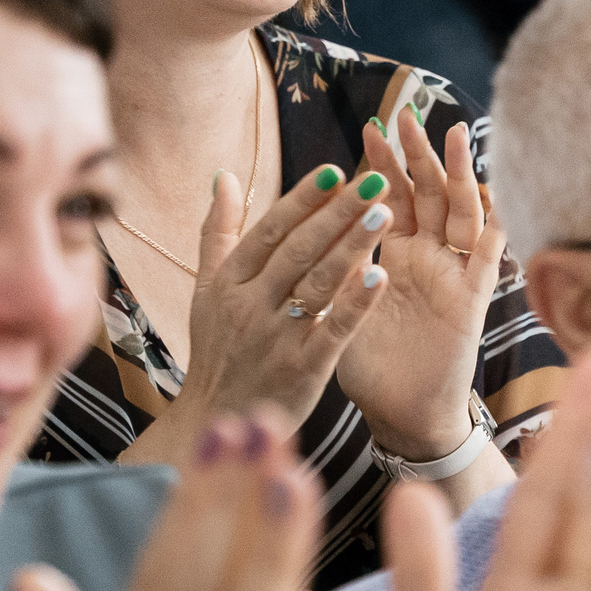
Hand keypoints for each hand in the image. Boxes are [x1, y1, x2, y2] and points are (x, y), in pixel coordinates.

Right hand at [145, 163, 396, 460]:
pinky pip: (334, 330)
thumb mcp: (206, 291)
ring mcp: (276, 339)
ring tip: (384, 213)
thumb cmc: (218, 350)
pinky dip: (356, 303)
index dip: (303, 199)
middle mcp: (250, 306)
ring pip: (318, 284)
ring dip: (353, 246)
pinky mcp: (303, 370)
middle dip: (338, 213)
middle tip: (375, 182)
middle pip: (298, 250)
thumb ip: (217, 233)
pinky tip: (379, 276)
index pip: (270, 231)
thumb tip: (224, 177)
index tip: (335, 171)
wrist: (217, 419)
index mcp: (229, 282)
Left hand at [334, 107, 505, 461]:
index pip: (390, 197)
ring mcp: (452, 274)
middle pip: (427, 194)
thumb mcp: (340, 304)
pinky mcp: (471, 299)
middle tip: (409, 114)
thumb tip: (302, 225)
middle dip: (419, 155)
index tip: (369, 127)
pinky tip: (498, 194)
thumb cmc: (370, 362)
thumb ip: (328, 265)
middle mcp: (427, 257)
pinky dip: (496, 225)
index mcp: (394, 253)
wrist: (401, 412)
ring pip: (461, 212)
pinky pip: (488, 257)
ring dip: (459, 174)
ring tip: (456, 136)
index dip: (382, 164)